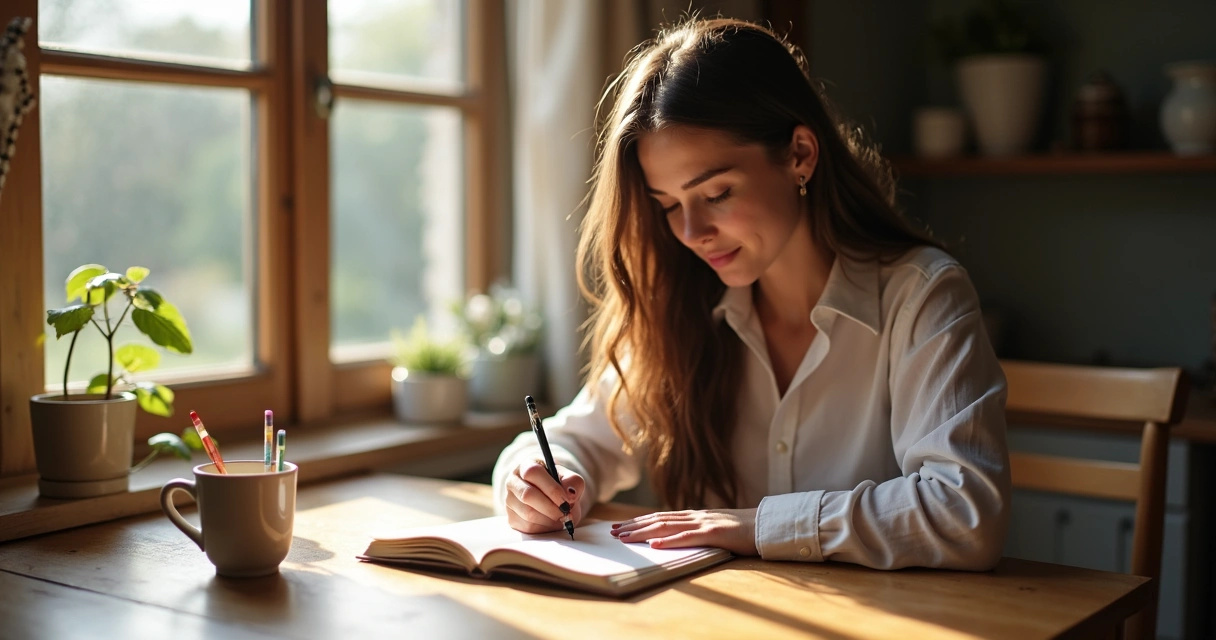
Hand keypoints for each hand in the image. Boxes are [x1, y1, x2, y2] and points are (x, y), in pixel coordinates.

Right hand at [504, 460, 586, 534]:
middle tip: (565, 513)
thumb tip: (571, 494)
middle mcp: (513, 482)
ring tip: (561, 517)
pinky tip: (551, 522)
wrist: (550, 498)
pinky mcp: (511, 518)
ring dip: (549, 519)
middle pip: (527, 495)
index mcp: (526, 466)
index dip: (551, 488)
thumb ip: (573, 481)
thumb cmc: (558, 485)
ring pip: (528, 513)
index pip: (533, 473)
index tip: (566, 500)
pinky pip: (528, 527)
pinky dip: (544, 527)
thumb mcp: (568, 478)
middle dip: (550, 507)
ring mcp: (509, 501)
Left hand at [610, 508, 757, 555]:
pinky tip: (654, 543)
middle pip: (658, 519)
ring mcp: (704, 523)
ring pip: (667, 526)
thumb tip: (679, 537)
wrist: (767, 525)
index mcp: (695, 515)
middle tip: (612, 531)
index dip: (639, 521)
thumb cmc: (743, 530)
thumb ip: (698, 530)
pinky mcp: (714, 533)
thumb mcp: (716, 529)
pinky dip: (669, 540)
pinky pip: (688, 537)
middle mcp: (695, 516)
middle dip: (633, 526)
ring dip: (643, 531)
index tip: (621, 526)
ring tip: (624, 537)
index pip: (660, 517)